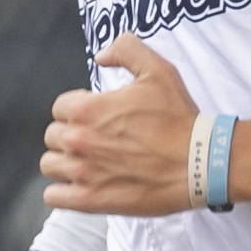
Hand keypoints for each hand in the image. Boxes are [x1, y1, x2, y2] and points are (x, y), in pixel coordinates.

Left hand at [41, 36, 203, 218]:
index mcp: (87, 108)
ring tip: (88, 163)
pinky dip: (62, 192)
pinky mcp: (91, 200)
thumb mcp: (158, 70)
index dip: (78, 110)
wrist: (201, 162)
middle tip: (97, 141)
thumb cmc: (180, 119)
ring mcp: (83, 172)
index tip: (98, 118)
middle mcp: (79, 140)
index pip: (60, 108)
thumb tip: (101, 56)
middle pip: (53, 136)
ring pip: (49, 165)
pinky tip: (80, 186)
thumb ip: (126, 50)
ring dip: (64, 163)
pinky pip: (54, 196)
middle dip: (71, 135)